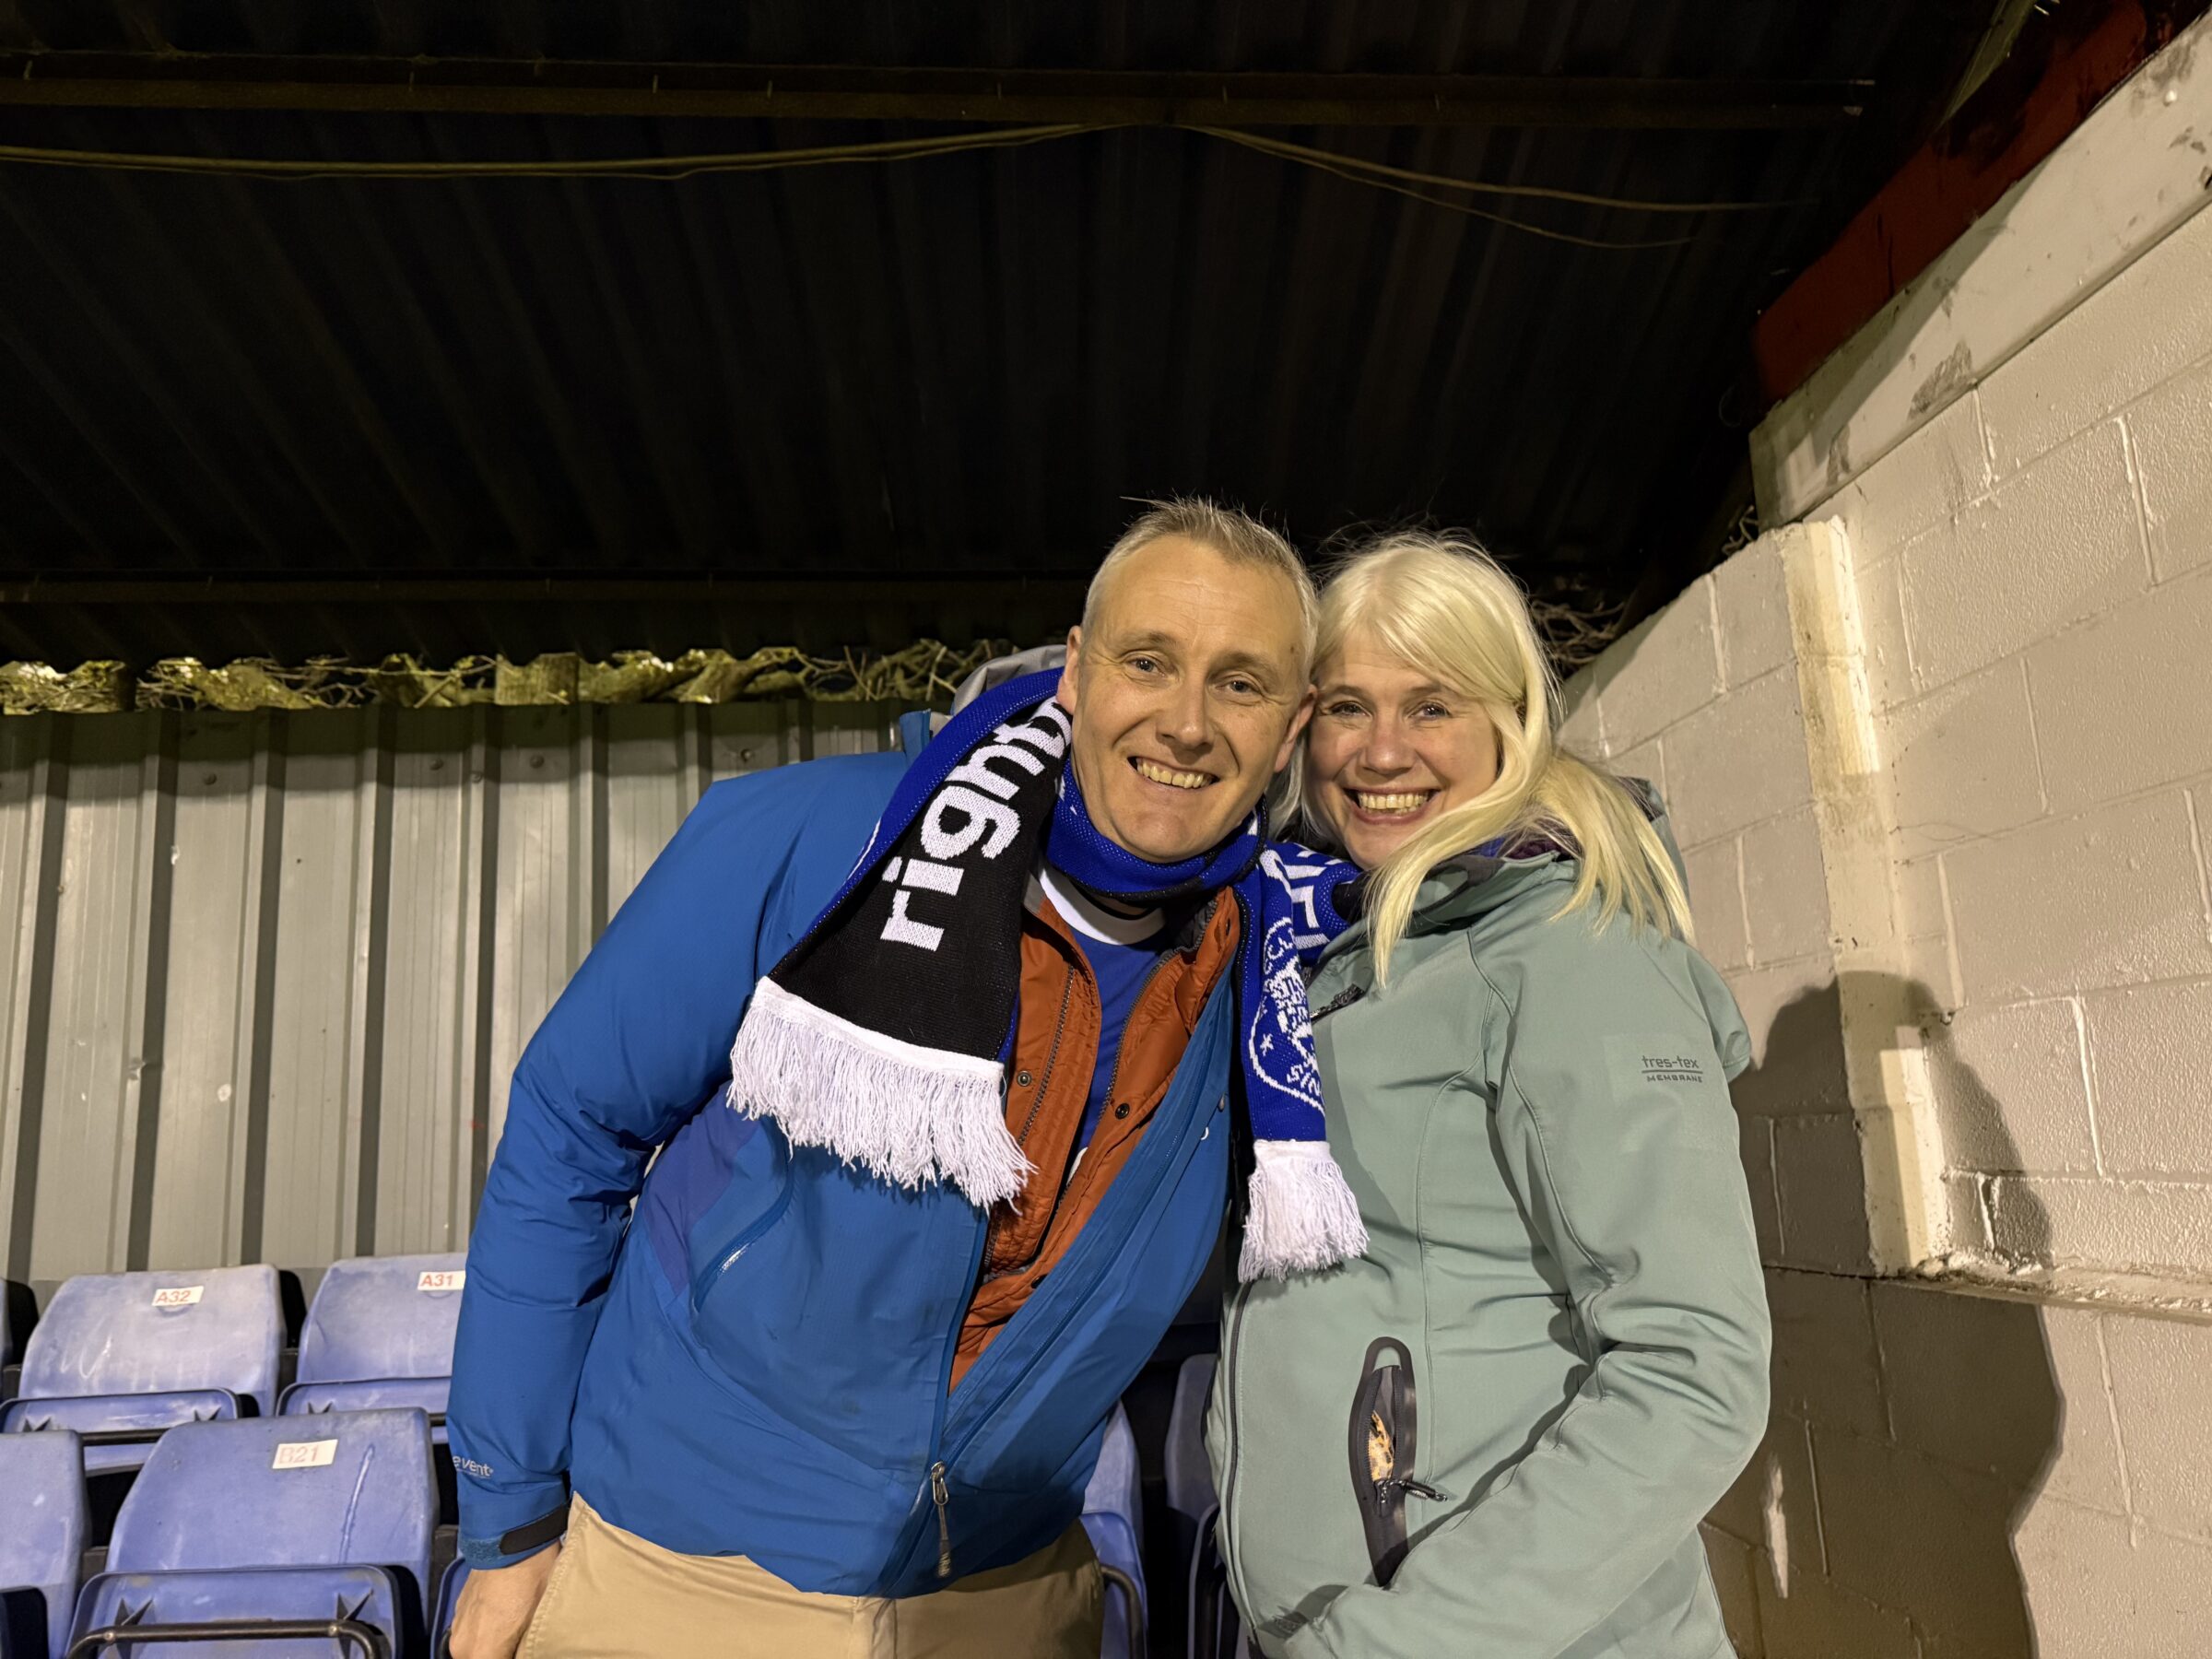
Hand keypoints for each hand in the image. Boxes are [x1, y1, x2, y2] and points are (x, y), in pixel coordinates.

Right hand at [447, 1544, 561, 1658]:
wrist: (512, 1538)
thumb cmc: (531, 1578)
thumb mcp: (536, 1623)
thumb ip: (523, 1651)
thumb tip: (525, 1653)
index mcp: (481, 1653)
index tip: (526, 1651)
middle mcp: (461, 1646)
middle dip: (503, 1655)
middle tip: (522, 1648)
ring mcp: (457, 1627)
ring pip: (475, 1653)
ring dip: (493, 1650)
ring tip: (516, 1637)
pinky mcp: (459, 1612)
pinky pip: (471, 1637)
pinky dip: (486, 1638)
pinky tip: (506, 1625)